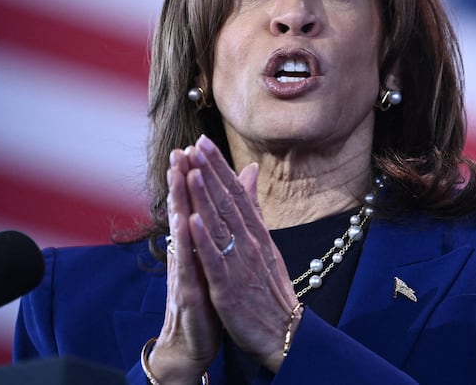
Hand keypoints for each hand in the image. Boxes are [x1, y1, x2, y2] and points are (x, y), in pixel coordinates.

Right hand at [146, 149, 222, 382]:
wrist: (191, 343)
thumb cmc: (202, 297)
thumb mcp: (210, 259)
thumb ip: (211, 229)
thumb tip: (215, 204)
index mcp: (193, 245)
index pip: (191, 204)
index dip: (191, 176)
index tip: (192, 145)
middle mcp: (185, 254)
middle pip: (182, 211)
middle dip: (180, 181)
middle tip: (178, 150)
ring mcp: (184, 272)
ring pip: (181, 233)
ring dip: (180, 203)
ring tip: (179, 175)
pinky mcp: (189, 292)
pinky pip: (188, 265)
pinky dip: (187, 243)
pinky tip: (186, 223)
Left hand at [183, 135, 301, 371]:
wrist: (284, 332)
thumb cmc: (269, 289)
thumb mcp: (265, 242)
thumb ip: (254, 208)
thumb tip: (250, 172)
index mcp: (256, 233)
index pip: (235, 193)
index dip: (218, 167)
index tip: (203, 142)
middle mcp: (249, 243)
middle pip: (227, 202)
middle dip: (209, 173)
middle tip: (194, 145)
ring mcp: (239, 264)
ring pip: (220, 225)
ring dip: (205, 197)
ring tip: (192, 171)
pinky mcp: (229, 288)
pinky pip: (215, 260)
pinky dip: (204, 240)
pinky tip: (193, 220)